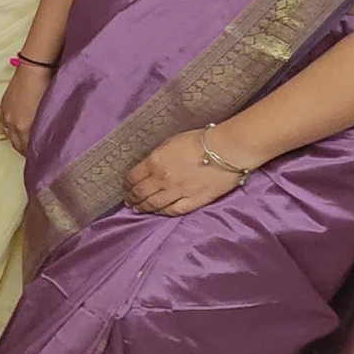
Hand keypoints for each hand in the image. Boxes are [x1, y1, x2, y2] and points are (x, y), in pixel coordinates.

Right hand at [3, 62, 50, 153]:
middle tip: (32, 155)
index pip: (26, 148)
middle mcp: (12, 123)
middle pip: (16, 144)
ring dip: (16, 141)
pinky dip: (10, 131)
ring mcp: (6, 114)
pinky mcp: (4, 106)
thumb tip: (44, 139)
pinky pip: (4, 125)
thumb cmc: (45, 89)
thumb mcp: (46, 113)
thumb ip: (42, 128)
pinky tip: (16, 130)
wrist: (33, 71)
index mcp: (23, 127)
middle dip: (23, 151)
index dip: (32, 155)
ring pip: (8, 135)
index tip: (40, 159)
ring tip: (24, 144)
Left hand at [124, 129, 243, 215]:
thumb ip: (156, 156)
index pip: (133, 177)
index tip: (126, 186)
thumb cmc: (200, 141)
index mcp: (155, 162)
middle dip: (132, 198)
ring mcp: (178, 192)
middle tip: (129, 201)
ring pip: (154, 205)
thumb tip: (148, 167)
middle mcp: (163, 179)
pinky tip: (158, 212)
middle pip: (141, 193)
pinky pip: (173, 211)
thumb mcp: (170, 142)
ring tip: (138, 208)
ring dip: (143, 207)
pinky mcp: (193, 201)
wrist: (227, 150)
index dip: (127, 184)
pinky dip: (162, 212)